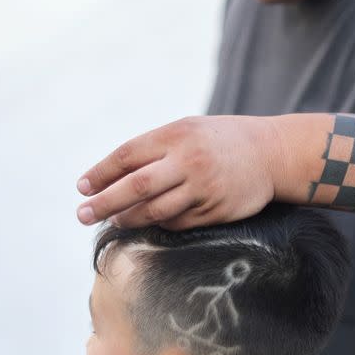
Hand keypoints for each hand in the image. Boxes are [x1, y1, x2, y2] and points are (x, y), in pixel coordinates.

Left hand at [75, 115, 282, 229]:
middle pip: (135, 187)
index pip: (127, 156)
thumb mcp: (187, 130)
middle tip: (82, 215)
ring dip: (127, 219)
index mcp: (176, 135)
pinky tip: (147, 222)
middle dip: (104, 203)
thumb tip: (110, 177)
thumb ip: (154, 149)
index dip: (101, 173)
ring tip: (112, 221)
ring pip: (154, 211)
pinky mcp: (215, 211)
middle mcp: (188, 161)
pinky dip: (158, 224)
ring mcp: (203, 188)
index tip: (82, 187)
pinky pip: (177, 223)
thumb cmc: (220, 140)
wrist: (271, 153)